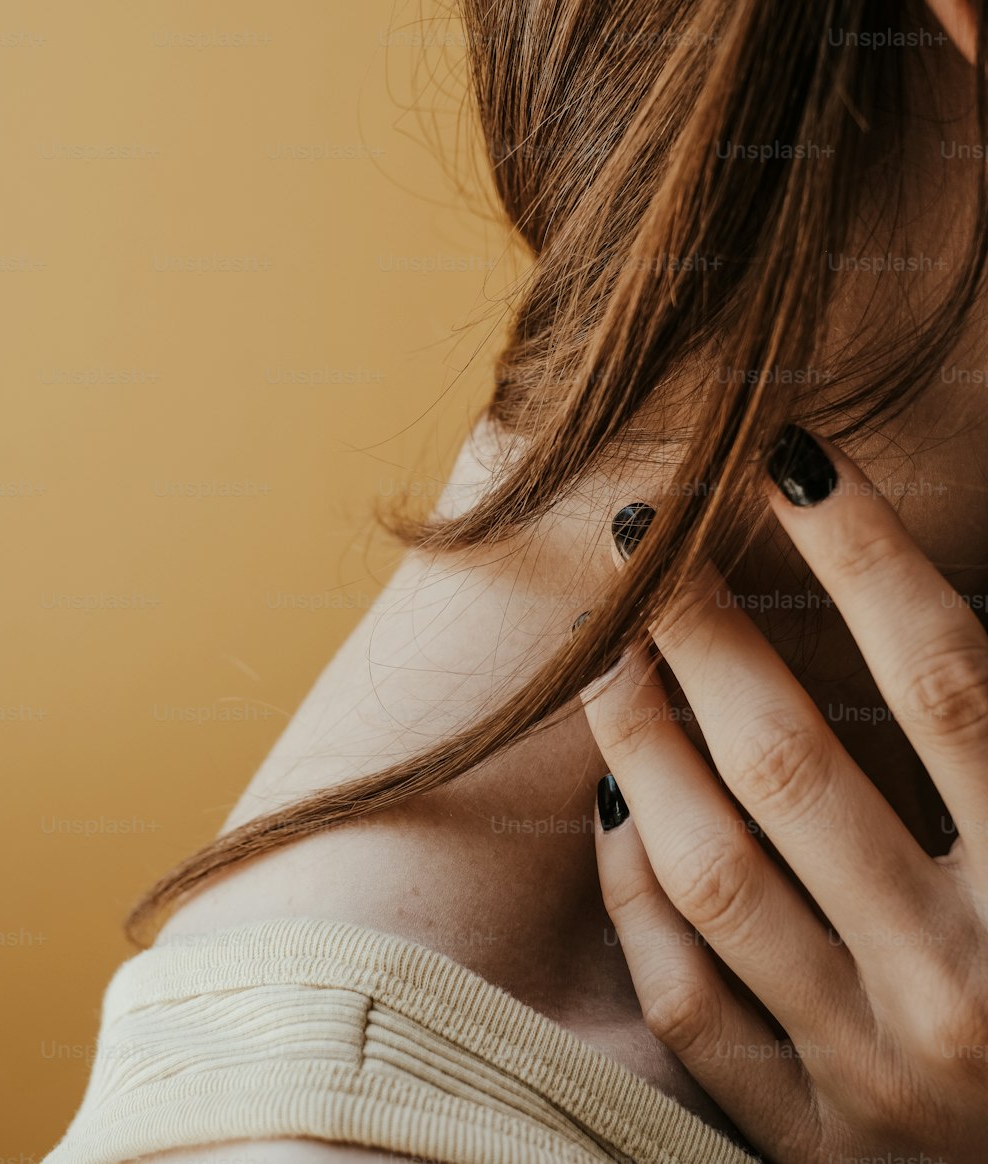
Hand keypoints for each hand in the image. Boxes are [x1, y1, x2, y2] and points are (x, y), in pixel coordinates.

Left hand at [580, 425, 987, 1163]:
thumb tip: (933, 594)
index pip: (945, 684)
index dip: (868, 554)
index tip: (793, 460)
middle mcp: (964, 988)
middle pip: (791, 766)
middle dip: (704, 627)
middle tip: (640, 532)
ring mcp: (879, 1077)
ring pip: (713, 877)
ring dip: (641, 738)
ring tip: (605, 645)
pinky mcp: (817, 1144)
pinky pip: (688, 1003)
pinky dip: (636, 894)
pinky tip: (616, 804)